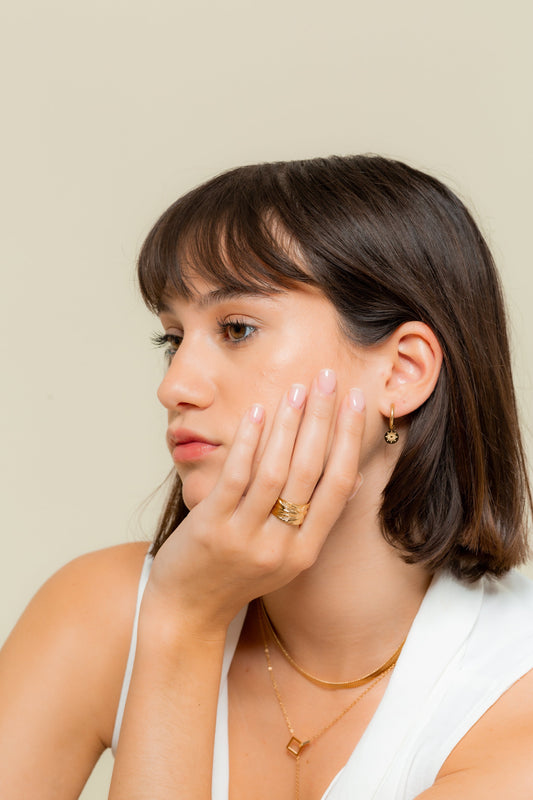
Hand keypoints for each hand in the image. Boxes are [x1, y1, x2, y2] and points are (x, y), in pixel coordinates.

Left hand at [144, 370, 365, 636]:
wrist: (187, 611)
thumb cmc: (235, 574)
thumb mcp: (284, 556)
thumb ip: (311, 519)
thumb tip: (345, 475)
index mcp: (306, 551)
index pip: (338, 485)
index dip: (349, 440)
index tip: (357, 402)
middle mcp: (282, 546)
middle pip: (311, 472)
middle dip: (323, 420)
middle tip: (330, 379)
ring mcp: (246, 537)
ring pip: (276, 472)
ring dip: (289, 425)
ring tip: (297, 389)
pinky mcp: (212, 528)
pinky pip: (236, 478)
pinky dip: (248, 443)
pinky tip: (256, 413)